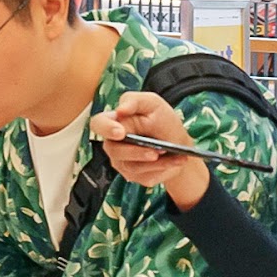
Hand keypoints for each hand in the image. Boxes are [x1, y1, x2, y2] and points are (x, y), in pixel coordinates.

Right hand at [89, 92, 210, 208]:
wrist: (178, 143)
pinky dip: (163, 167)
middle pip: (114, 150)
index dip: (106, 129)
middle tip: (155, 151)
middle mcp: (114, 144)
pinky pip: (145, 175)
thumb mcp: (152, 103)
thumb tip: (120, 110)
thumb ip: (134, 101)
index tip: (121, 132)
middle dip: (136, 151)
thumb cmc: (161, 120)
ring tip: (171, 154)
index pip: (98, 124)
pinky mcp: (134, 175)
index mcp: (114, 122)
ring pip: (131, 166)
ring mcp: (122, 162)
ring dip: (154, 162)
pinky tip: (176, 160)